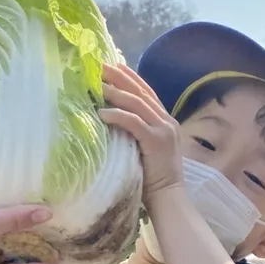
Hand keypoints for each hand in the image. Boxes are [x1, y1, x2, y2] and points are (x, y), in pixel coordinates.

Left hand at [99, 65, 182, 208]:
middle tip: (99, 66)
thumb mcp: (145, 149)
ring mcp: (164, 130)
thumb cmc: (153, 179)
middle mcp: (167, 121)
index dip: (130, 77)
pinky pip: (134, 122)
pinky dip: (117, 115)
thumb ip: (136, 133)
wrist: (168, 198)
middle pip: (141, 92)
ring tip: (96, 84)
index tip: (113, 65)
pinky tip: (101, 112)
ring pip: (137, 103)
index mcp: (166, 121)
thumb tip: (111, 119)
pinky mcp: (157, 141)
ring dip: (115, 92)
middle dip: (119, 77)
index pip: (147, 92)